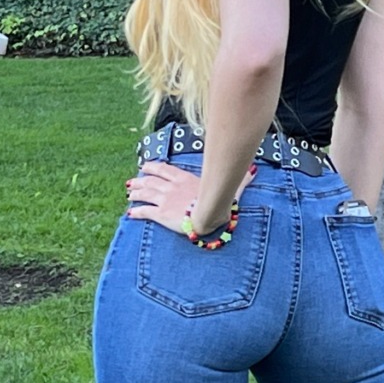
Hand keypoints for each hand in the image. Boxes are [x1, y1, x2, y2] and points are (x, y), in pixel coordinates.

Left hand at [124, 160, 255, 236]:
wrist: (208, 216)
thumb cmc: (218, 202)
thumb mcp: (228, 188)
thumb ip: (240, 180)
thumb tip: (254, 170)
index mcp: (183, 178)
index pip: (164, 169)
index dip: (153, 167)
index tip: (145, 166)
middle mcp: (170, 186)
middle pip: (150, 180)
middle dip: (140, 180)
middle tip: (132, 182)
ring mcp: (164, 199)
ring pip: (144, 193)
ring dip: (136, 193)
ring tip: (129, 194)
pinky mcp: (160, 214)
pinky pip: (144, 212)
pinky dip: (136, 212)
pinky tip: (130, 214)